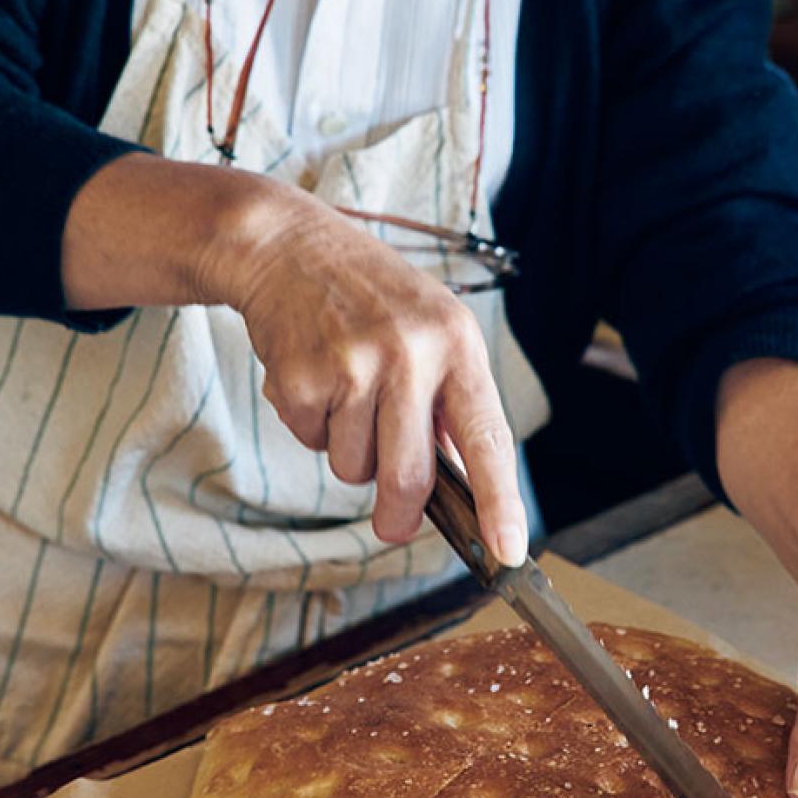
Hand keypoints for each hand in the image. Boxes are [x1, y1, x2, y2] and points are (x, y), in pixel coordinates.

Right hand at [208, 182, 528, 564]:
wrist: (291, 247)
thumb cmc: (374, 299)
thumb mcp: (433, 331)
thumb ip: (451, 405)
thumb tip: (466, 489)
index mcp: (457, 344)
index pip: (487, 438)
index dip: (499, 502)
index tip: (507, 550)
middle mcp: (410, 354)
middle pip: (408, 476)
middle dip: (399, 514)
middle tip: (393, 523)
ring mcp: (353, 365)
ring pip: (354, 467)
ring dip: (348, 449)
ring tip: (346, 390)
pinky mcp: (301, 378)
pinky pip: (311, 443)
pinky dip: (311, 426)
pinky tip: (314, 376)